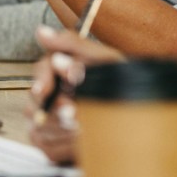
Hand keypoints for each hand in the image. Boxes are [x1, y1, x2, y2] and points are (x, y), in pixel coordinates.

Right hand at [25, 26, 123, 163]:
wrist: (141, 126)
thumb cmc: (124, 89)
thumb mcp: (106, 62)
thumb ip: (74, 45)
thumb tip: (41, 32)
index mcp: (62, 70)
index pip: (41, 70)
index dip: (42, 79)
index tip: (45, 90)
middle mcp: (51, 93)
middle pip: (35, 99)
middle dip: (55, 108)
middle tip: (74, 114)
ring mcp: (48, 119)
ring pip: (39, 123)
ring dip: (63, 127)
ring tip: (85, 128)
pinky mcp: (49, 143)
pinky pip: (46, 144)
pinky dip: (64, 144)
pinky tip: (81, 140)